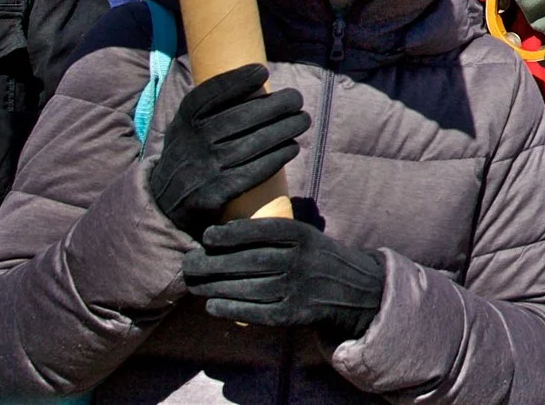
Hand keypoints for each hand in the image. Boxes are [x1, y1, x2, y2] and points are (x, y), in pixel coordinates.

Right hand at [146, 63, 309, 238]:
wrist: (167, 202)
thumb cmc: (190, 152)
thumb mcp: (188, 126)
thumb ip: (210, 107)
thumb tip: (255, 79)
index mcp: (184, 120)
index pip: (209, 95)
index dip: (236, 80)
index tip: (262, 71)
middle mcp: (192, 142)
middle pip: (240, 118)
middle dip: (275, 105)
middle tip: (297, 99)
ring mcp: (203, 169)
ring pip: (252, 144)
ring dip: (284, 130)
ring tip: (303, 120)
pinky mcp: (215, 194)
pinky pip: (253, 172)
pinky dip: (277, 158)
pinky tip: (292, 147)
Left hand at [183, 218, 384, 341]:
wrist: (355, 290)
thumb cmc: (316, 258)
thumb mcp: (305, 236)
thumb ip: (274, 232)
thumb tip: (223, 229)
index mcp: (303, 236)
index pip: (263, 231)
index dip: (232, 233)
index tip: (207, 236)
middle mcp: (301, 261)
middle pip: (249, 261)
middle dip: (213, 262)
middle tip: (189, 262)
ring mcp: (298, 290)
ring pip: (248, 288)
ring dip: (215, 287)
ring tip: (194, 284)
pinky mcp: (294, 315)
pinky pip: (256, 313)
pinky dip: (231, 310)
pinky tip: (212, 306)